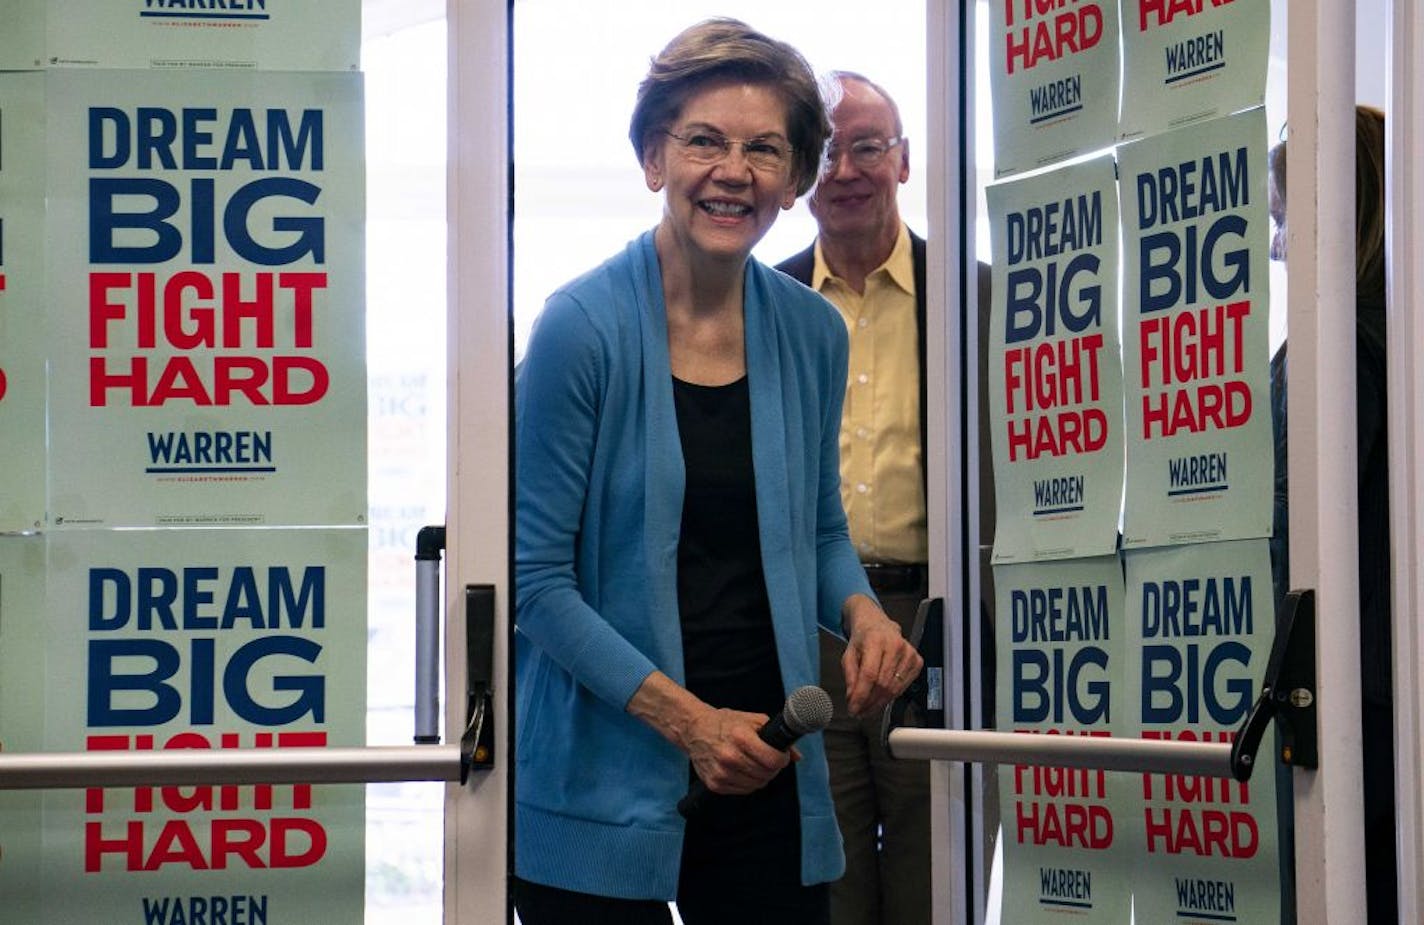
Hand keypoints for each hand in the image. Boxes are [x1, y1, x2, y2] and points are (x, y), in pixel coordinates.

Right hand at [626, 672, 793, 795]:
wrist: (694, 730)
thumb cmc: (725, 723)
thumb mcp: (752, 720)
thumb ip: (776, 735)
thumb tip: (796, 756)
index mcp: (740, 737)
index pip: (772, 760)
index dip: (782, 759)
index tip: (781, 755)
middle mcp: (729, 756)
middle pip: (766, 774)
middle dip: (773, 768)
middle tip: (769, 759)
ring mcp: (721, 772)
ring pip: (757, 784)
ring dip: (762, 776)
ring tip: (756, 764)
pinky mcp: (714, 784)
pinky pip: (743, 790)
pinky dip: (748, 783)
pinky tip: (744, 770)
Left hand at [841, 594, 923, 717]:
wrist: (878, 625)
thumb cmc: (863, 640)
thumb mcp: (848, 654)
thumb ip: (850, 676)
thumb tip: (853, 698)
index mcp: (875, 640)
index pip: (869, 674)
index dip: (861, 695)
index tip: (853, 709)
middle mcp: (895, 645)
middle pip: (882, 684)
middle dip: (869, 703)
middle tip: (859, 712)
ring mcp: (908, 653)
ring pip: (894, 688)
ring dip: (879, 703)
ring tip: (868, 709)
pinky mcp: (917, 661)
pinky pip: (904, 687)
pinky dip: (891, 697)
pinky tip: (881, 699)